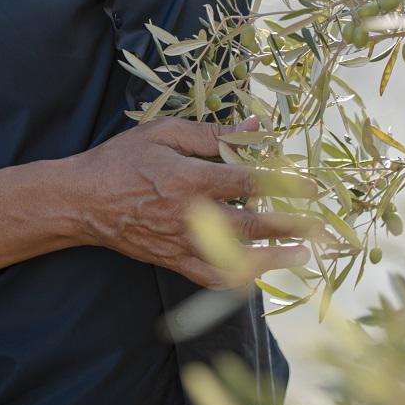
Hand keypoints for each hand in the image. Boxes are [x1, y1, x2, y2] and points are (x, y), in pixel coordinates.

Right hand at [71, 116, 318, 288]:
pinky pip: (211, 277)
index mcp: (191, 179)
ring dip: (274, 258)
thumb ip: (212, 133)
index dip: (286, 183)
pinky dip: (238, 278)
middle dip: (292, 225)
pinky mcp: (173, 261)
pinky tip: (258, 273)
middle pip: (253, 223)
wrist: (82, 201)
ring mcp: (182, 244)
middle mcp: (191, 216)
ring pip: (237, 258)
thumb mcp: (165, 133)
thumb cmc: (122, 160)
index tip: (312, 186)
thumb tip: (255, 126)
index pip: (251, 182)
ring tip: (303, 255)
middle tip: (321, 226)